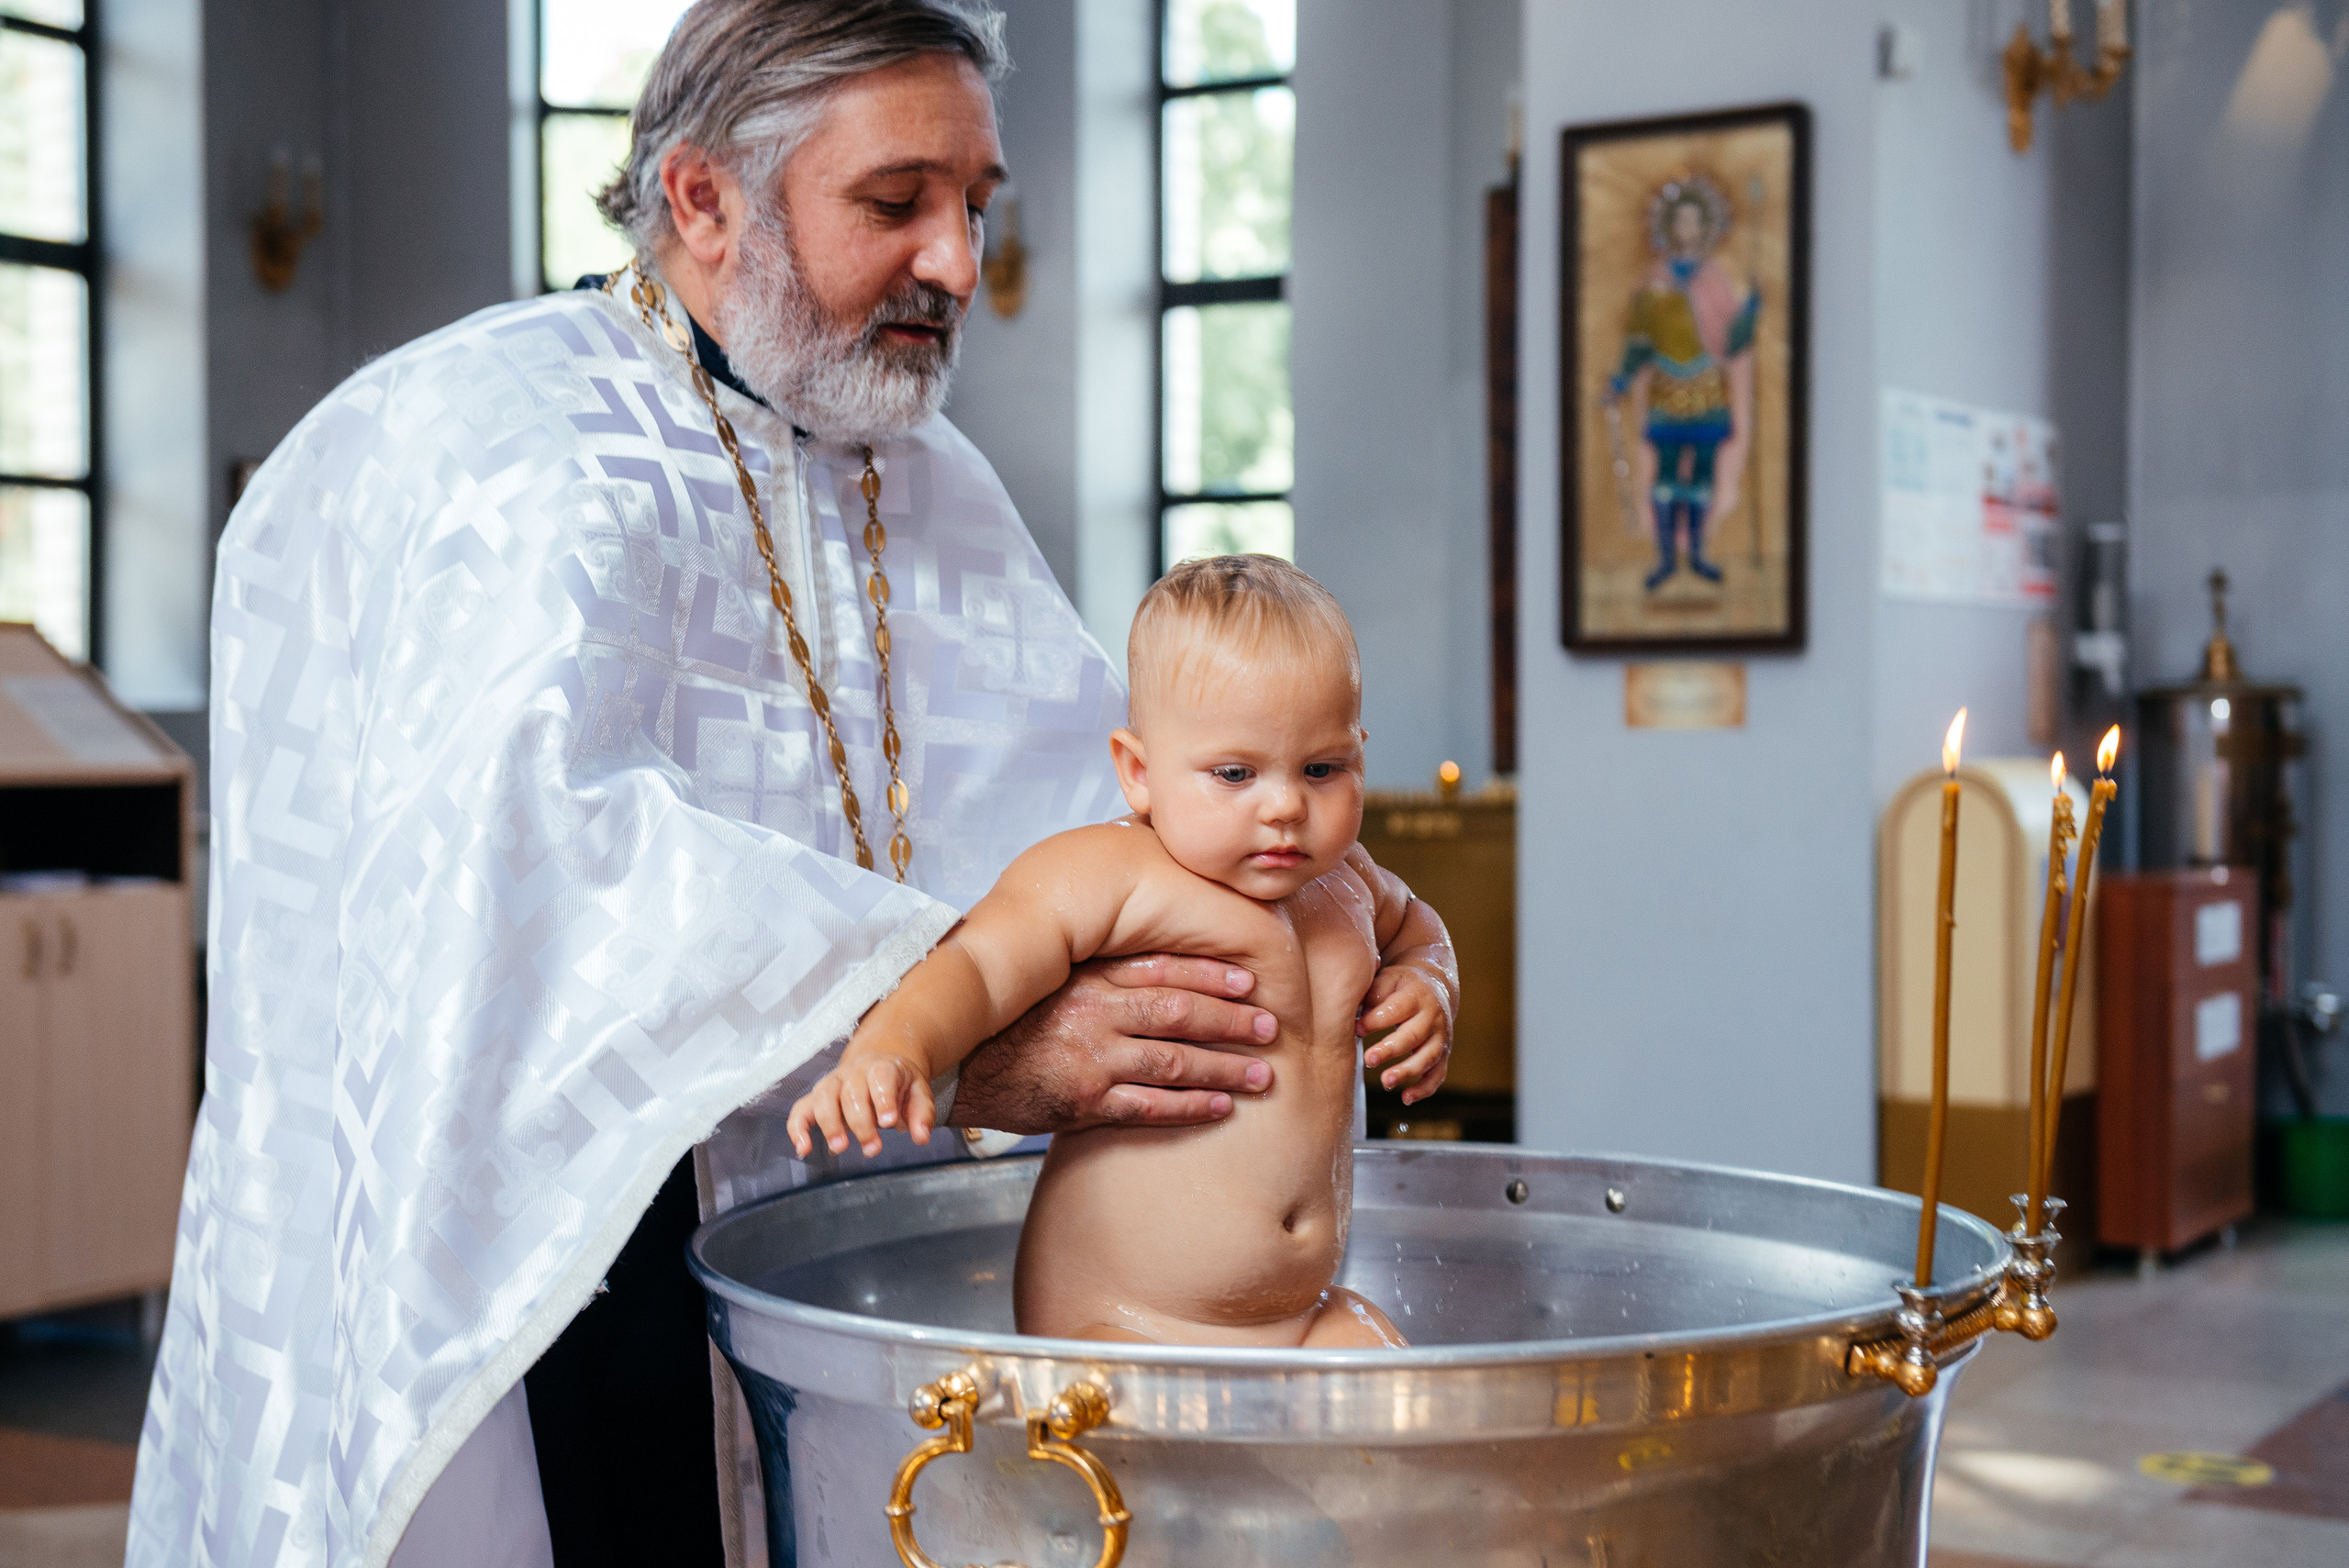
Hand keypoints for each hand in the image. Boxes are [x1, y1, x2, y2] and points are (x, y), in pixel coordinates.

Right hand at [787, 1052, 933, 1158]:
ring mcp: (832, 1082)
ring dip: (830, 1124)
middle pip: (851, 1093)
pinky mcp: (817, 1097)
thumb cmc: (899, 1083)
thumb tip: (921, 1136)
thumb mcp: (919, 1092)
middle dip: (861, 1123)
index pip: (880, 1077)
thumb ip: (922, 1113)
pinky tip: (803, 1148)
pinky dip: (797, 1128)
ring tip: (840, 1147)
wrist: (881, 1065)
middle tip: (873, 1147)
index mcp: (881, 1067)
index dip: (883, 1098)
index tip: (888, 1121)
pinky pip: (800, 1109)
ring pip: (824, 1098)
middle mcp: (853, 1071)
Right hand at [950, 955, 1275, 1133]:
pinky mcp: (1083, 1102)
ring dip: (1222, 1067)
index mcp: (1086, 980)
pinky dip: (1188, 1107)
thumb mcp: (1048, 983)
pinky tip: (1219, 1107)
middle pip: (1178, 1013)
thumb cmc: (1008, 1024)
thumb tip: (1147, 962)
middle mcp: (1093, 1016)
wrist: (959, 1068)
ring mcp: (1090, 1060)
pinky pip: (1147, 1106)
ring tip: (1260, 1074)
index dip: (1210, 975)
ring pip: (1172, 1061)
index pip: (1160, 970)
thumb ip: (1094, 972)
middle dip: (1230, 1021)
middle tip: (1270, 1027)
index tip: (1248, 982)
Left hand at [1358, 962, 1451, 1105]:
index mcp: (1416, 995)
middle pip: (1413, 1036)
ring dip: (1407, 1071)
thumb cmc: (1401, 986)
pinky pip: (1437, 1074)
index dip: (1376, 1020)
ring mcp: (1440, 1037)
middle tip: (1369, 1059)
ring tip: (1386, 1082)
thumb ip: (1372, 994)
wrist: (1435, 987)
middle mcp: (1432, 1017)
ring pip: (1427, 1057)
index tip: (1357, 1028)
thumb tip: (1352, 1014)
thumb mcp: (1388, 979)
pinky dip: (1424, 1089)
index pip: (1397, 1008)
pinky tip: (1406, 1098)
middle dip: (1391, 1049)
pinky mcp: (1443, 1054)